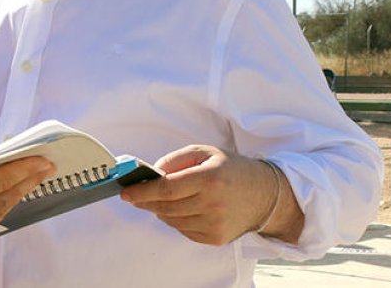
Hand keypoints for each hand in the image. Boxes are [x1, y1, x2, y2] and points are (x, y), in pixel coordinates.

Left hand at [119, 145, 287, 244]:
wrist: (265, 195)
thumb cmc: (232, 170)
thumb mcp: (205, 153)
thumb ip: (175, 160)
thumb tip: (150, 173)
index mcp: (209, 178)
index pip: (166, 189)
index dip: (142, 191)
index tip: (126, 192)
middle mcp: (212, 204)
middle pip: (165, 206)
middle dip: (145, 201)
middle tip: (134, 195)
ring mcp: (214, 224)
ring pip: (171, 220)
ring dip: (160, 209)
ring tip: (162, 198)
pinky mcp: (215, 238)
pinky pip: (183, 230)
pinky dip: (175, 219)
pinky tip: (182, 208)